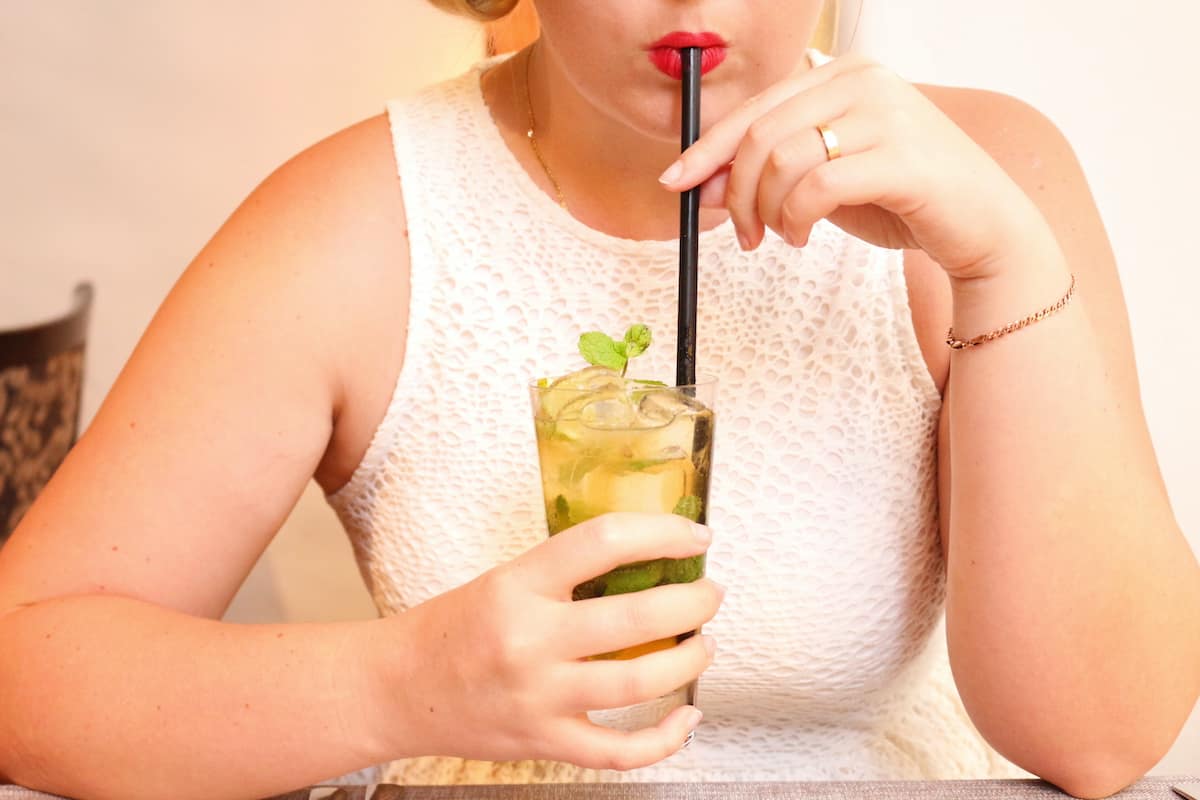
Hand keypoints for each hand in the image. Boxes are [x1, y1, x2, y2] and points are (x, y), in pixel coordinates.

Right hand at [375, 513, 721, 769]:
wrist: (397, 689)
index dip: (662, 534)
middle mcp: (529, 640)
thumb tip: (649, 559)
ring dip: (689, 661)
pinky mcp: (544, 741)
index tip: (695, 537)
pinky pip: (620, 751)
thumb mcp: (505, 579)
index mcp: (518, 585)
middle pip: (636, 619)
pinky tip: (686, 717)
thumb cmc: (454, 628)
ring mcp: (538, 697)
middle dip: (694, 603)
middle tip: (711, 594)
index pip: (603, 541)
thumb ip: (567, 573)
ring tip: (704, 643)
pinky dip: (666, 738)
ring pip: (638, 682)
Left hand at [660, 54, 1053, 281]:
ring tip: (779, 237)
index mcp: (843, 74)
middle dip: (735, 191)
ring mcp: (887, 113)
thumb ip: (771, 174)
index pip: (756, 107)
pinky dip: (795, 219)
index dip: (708, 148)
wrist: (980, 226)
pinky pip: (817, 187)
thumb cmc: (900, 198)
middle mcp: (864, 80)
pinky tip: (801, 237)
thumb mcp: (824, 179)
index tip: (675, 184)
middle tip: (740, 234)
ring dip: (765, 210)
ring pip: (784, 158)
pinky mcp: (903, 157)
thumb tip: (703, 187)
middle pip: (762, 131)